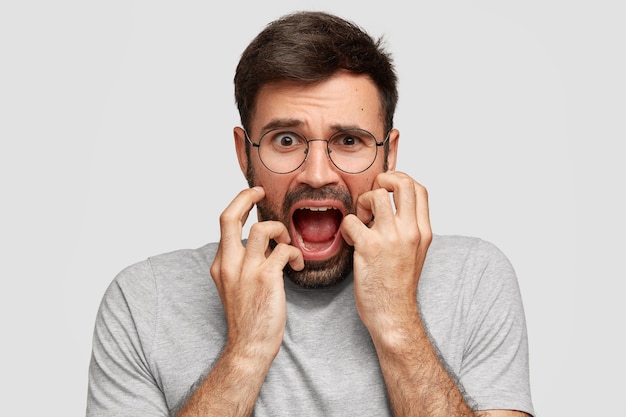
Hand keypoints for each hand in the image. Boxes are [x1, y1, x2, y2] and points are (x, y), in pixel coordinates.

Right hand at [210, 187, 303, 361]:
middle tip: (261, 193)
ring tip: (287, 243)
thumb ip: (245, 262)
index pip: (224, 223)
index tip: (253, 196)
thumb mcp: (236, 285)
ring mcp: (246, 270)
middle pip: (228, 216)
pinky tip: (297, 264)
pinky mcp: (265, 279)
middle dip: (245, 197)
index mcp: (220, 264)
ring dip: (279, 230)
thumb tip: (265, 243)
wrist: (249, 346)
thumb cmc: (248, 318)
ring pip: (260, 229)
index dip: (239, 204)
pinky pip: (284, 250)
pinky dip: (295, 253)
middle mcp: (228, 264)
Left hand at [340, 172, 431, 337]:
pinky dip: (346, 227)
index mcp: (423, 231)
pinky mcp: (369, 247)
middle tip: (371, 198)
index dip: (400, 180)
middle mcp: (410, 231)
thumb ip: (408, 229)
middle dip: (382, 180)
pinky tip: (350, 240)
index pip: (419, 189)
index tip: (387, 189)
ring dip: (362, 203)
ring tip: (361, 221)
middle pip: (402, 183)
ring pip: (375, 195)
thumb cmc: (399, 285)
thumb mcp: (415, 253)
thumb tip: (392, 207)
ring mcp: (390, 238)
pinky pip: (351, 220)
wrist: (393, 314)